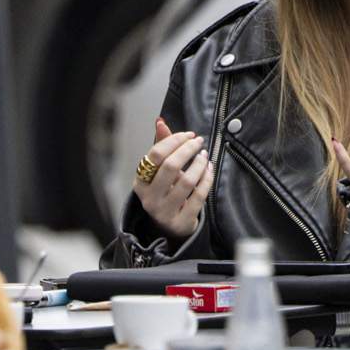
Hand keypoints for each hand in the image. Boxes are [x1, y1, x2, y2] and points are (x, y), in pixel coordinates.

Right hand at [135, 118, 214, 239]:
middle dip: (187, 149)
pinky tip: (210, 169)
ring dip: (199, 164)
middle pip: (170, 166)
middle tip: (199, 142)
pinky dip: (207, 179)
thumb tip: (160, 121)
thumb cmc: (165, 192)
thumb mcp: (159, 172)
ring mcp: (165, 212)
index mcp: (140, 182)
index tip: (189, 135)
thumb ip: (161, 146)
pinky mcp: (181, 221)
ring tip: (205, 156)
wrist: (170, 227)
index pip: (155, 155)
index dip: (174, 141)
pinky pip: (199, 196)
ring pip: (186, 181)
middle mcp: (149, 198)